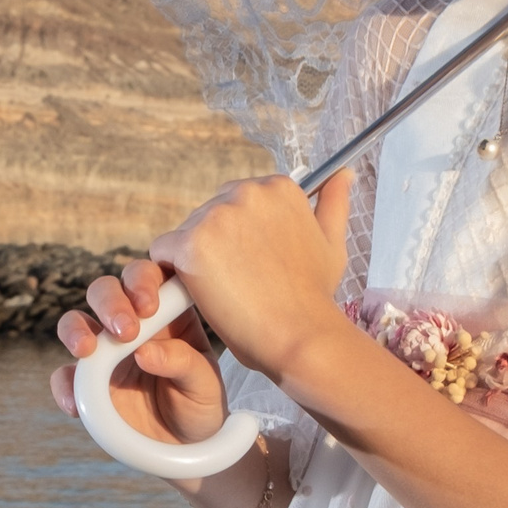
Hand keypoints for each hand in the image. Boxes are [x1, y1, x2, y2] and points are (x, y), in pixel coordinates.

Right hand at [49, 258, 229, 444]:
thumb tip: (144, 352)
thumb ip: (181, 364)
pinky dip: (64, 385)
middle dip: (110, 302)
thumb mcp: (205, 384)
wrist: (186, 448)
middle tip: (125, 330)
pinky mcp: (86, 385)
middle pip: (107, 290)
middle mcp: (132, 325)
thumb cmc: (201, 405)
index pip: (149, 278)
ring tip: (88, 351)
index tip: (148, 306)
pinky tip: (76, 403)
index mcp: (166, 313)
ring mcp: (105, 352)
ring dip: (76, 329)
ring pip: (76, 321)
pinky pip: (64, 376)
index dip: (143, 280)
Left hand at [149, 170, 354, 383]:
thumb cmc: (314, 296)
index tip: (252, 263)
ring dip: (196, 259)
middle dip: (216, 245)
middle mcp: (247, 192)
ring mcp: (217, 216)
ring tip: (222, 290)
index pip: (237, 201)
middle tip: (238, 281)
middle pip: (209, 213)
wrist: (299, 333)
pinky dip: (173, 273)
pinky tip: (195, 292)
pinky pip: (163, 251)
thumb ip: (333, 203)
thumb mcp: (331, 242)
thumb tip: (344, 174)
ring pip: (187, 232)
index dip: (239, 237)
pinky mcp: (191, 244)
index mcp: (279, 187)